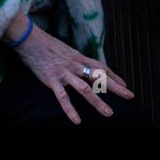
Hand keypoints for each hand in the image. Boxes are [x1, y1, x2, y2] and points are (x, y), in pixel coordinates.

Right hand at [9, 16, 134, 123]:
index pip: (101, 66)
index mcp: (78, 57)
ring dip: (98, 102)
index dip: (114, 75)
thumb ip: (74, 59)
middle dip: (115, 87)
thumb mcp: (64, 50)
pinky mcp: (52, 80)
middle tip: (130, 96)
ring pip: (85, 89)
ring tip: (109, 114)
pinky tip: (77, 121)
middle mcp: (75, 65)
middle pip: (99, 76)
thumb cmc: (46, 44)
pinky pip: (63, 97)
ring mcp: (64, 73)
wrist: (29, 38)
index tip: (125, 85)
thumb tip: (82, 66)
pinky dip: (70, 110)